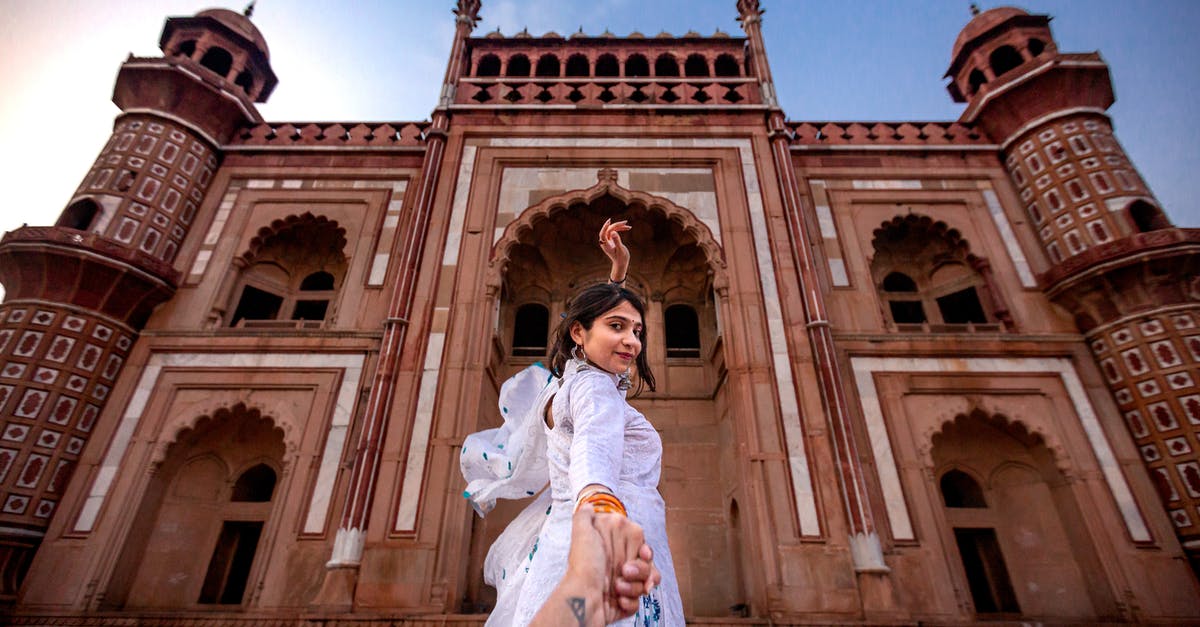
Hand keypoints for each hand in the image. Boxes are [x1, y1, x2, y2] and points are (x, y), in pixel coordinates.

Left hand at [565, 505, 658, 623]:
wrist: (582, 600)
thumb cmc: (583, 566)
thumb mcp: (581, 533)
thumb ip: (584, 516)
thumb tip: (588, 506)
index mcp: (612, 545)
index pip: (640, 543)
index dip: (644, 550)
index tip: (642, 554)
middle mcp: (617, 563)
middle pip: (646, 563)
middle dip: (641, 569)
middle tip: (624, 571)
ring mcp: (621, 583)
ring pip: (646, 582)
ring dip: (634, 586)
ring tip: (617, 587)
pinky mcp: (623, 601)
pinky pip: (638, 600)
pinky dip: (630, 601)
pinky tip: (618, 600)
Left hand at [598, 219, 630, 282]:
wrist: (621, 264)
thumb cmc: (621, 258)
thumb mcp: (620, 249)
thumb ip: (617, 241)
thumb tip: (613, 232)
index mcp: (605, 245)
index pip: (603, 234)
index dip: (605, 227)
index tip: (609, 221)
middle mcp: (605, 242)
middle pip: (608, 230)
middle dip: (616, 225)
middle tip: (625, 222)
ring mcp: (608, 241)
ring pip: (612, 230)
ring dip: (619, 227)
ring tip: (628, 226)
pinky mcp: (611, 240)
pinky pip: (614, 232)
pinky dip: (620, 230)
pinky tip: (627, 228)